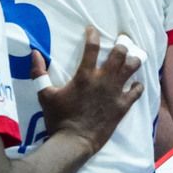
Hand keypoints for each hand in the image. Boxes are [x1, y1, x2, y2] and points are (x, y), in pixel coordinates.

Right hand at [32, 26, 142, 155]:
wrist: (73, 141)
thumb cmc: (58, 118)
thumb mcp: (44, 95)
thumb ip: (39, 73)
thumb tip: (34, 53)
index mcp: (84, 76)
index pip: (92, 47)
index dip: (93, 35)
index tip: (92, 30)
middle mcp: (103, 80)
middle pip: (120, 54)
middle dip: (122, 46)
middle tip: (120, 44)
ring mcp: (116, 92)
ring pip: (132, 68)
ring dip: (133, 61)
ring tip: (132, 59)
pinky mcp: (123, 105)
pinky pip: (137, 91)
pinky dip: (137, 85)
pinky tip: (135, 84)